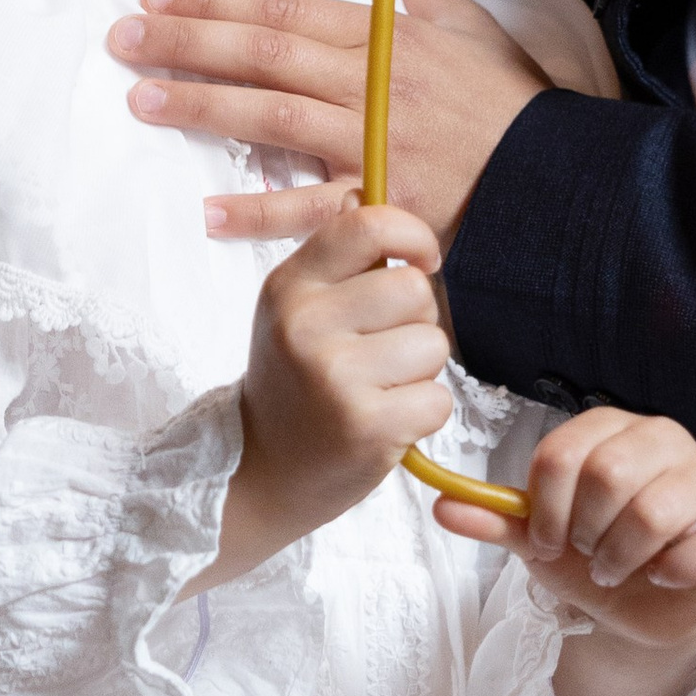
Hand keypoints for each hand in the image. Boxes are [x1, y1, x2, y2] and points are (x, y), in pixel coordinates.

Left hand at [110, 0, 547, 247]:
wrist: (567, 184)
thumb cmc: (521, 111)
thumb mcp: (481, 34)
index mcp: (391, 39)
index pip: (287, 11)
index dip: (219, 0)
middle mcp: (376, 83)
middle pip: (266, 54)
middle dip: (190, 40)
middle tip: (126, 35)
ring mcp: (378, 146)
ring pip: (275, 116)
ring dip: (205, 106)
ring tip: (143, 97)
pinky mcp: (386, 206)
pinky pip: (314, 208)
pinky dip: (262, 211)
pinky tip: (210, 210)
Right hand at [204, 206, 450, 586]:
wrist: (258, 471)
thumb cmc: (293, 384)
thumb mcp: (294, 311)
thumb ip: (343, 267)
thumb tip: (407, 229)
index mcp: (289, 286)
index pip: (367, 225)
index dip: (412, 236)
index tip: (422, 262)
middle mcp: (305, 325)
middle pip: (415, 289)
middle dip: (417, 320)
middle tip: (384, 350)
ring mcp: (334, 376)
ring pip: (434, 344)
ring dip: (421, 372)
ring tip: (380, 388)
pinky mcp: (366, 425)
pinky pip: (437, 399)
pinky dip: (422, 414)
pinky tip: (385, 422)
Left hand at [433, 407, 695, 695]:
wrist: (644, 607)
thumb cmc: (593, 556)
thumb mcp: (541, 539)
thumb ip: (497, 517)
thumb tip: (441, 503)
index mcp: (611, 428)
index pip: (563, 453)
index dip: (546, 509)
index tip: (549, 541)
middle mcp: (665, 438)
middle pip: (608, 475)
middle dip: (587, 533)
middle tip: (589, 555)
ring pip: (655, 511)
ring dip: (623, 557)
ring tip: (619, 569)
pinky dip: (672, 572)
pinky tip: (664, 575)